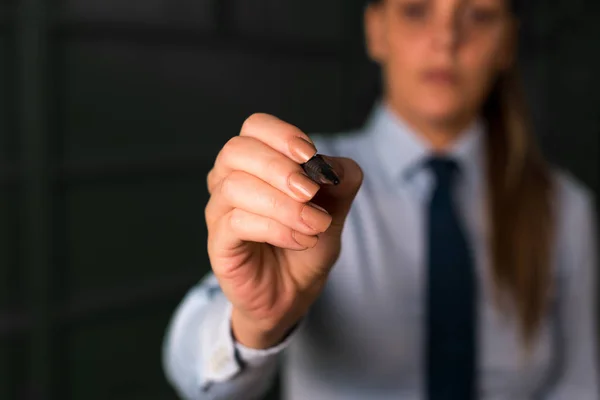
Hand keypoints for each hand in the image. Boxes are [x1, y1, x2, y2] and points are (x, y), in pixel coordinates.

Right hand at [205, 113, 362, 347]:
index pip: (255, 127)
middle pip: (237, 150)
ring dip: (284, 205)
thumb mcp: (334, 209)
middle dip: (280, 168)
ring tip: (315, 225)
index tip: (310, 156)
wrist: (293, 292)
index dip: (282, 135)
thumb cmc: (306, 242)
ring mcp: (219, 211)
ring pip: (236, 187)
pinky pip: (237, 223)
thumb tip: (333, 167)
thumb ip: (340, 182)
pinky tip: (301, 239)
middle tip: (312, 193)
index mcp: (255, 163)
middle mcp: (229, 180)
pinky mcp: (219, 242)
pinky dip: (275, 228)